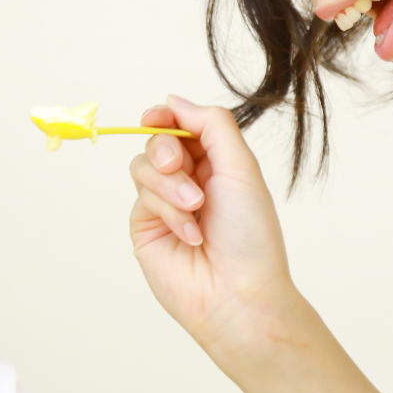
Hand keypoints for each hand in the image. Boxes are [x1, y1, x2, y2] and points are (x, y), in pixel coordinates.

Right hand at [128, 95, 296, 358]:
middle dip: (166, 149)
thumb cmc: (250, 234)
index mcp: (216, 162)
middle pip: (157, 141)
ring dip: (170, 185)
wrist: (238, 293)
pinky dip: (167, 210)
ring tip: (195, 208)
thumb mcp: (240, 166)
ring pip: (142, 166)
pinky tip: (190, 234)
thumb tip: (174, 99)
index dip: (165, 116)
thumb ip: (210, 125)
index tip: (158, 116)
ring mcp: (164, 203)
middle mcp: (188, 179)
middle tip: (179, 165)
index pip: (180, 125)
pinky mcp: (146, 227)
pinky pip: (142, 198)